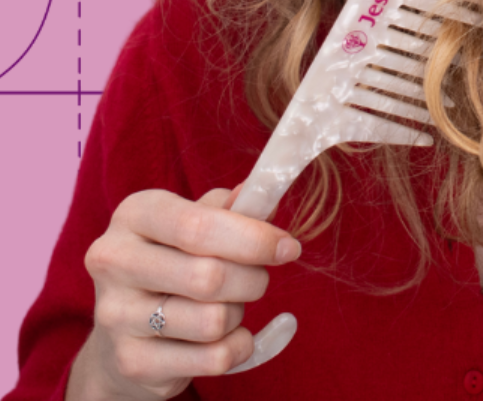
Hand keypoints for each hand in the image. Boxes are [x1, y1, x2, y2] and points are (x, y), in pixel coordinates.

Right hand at [68, 186, 300, 400]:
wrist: (120, 330)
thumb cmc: (172, 259)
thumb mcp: (195, 220)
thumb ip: (232, 208)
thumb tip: (264, 200)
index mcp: (134, 213)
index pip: (200, 225)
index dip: (254, 238)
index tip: (287, 247)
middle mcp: (115, 261)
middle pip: (210, 277)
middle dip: (252, 279)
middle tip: (259, 277)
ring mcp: (116, 316)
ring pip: (213, 321)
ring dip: (239, 313)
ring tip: (230, 304)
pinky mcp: (131, 362)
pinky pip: (213, 358)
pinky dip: (236, 346)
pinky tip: (228, 336)